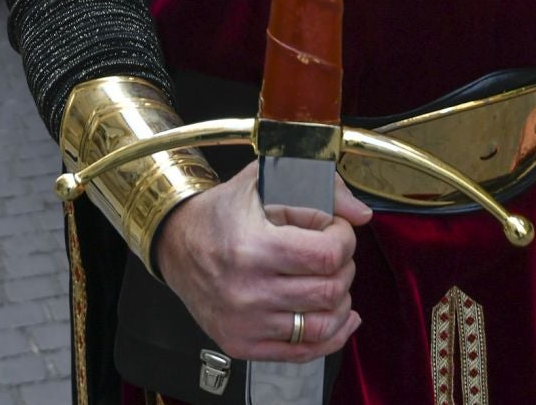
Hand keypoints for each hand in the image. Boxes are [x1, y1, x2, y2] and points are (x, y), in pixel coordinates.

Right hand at [155, 161, 370, 363]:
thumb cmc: (221, 212)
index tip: (337, 230)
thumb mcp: (265, 181)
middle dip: (345, 268)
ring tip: (330, 281)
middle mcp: (246, 290)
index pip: (327, 255)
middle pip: (329, 291)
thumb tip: (360, 214)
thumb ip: (319, 188)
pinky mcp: (241, 344)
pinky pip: (303, 353)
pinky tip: (337, 316)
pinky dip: (331, 336)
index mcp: (252, 246)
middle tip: (333, 254)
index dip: (344, 239)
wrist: (175, 244)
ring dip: (340, 301)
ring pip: (323, 325)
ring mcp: (244, 323)